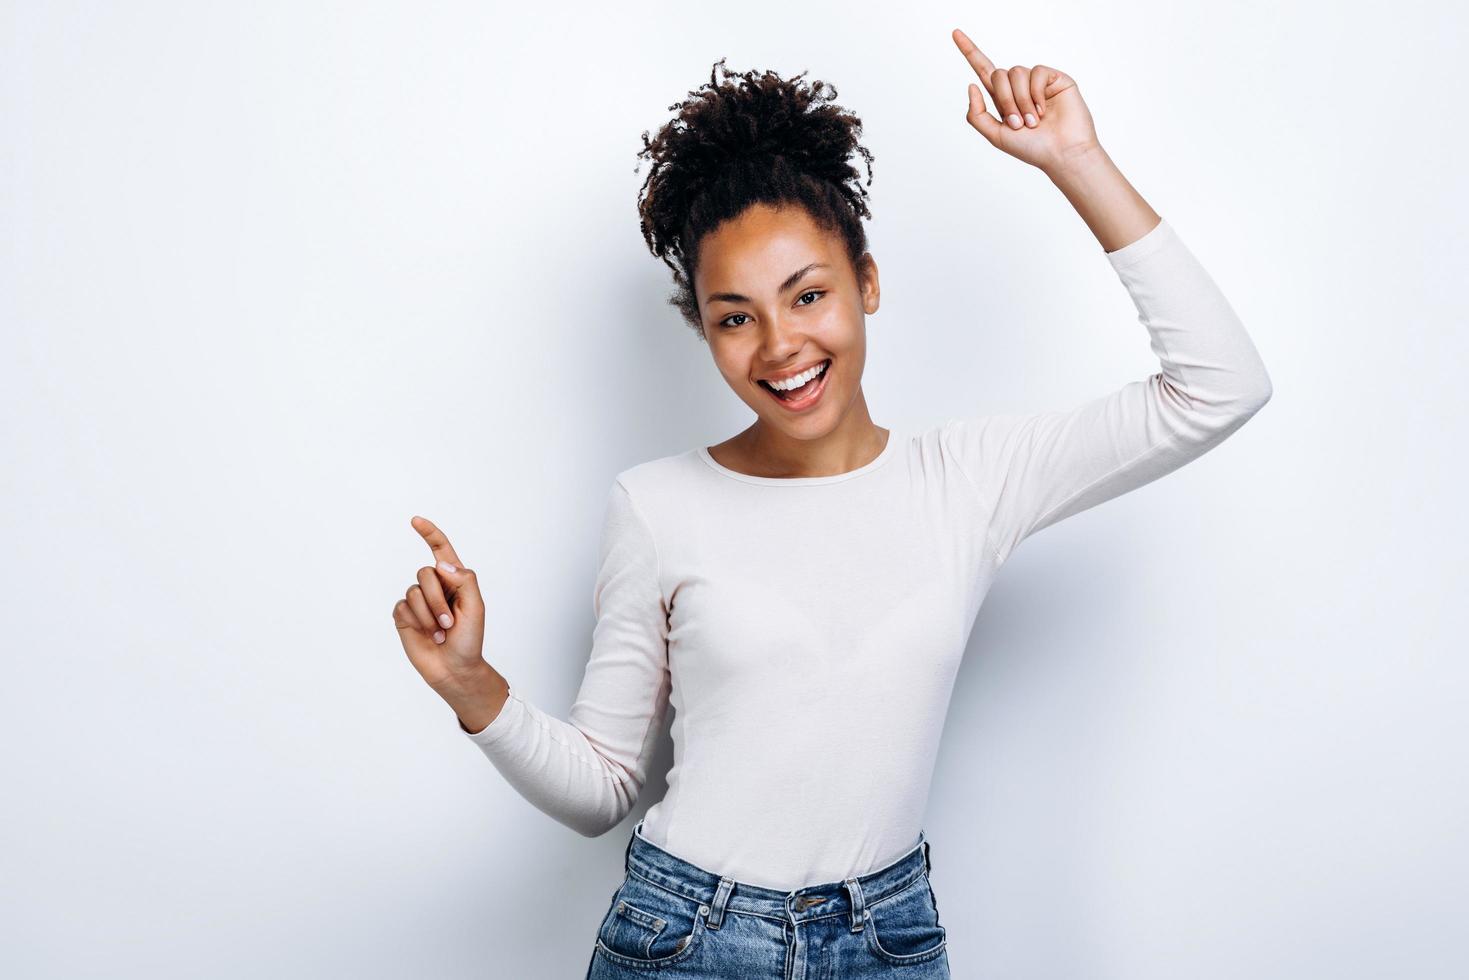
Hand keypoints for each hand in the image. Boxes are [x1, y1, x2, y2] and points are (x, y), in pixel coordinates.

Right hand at [392, 516, 488, 693]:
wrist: (454, 668)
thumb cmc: (469, 639)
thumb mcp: (476, 608)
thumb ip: (464, 580)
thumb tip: (440, 564)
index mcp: (454, 580)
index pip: (440, 550)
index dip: (429, 534)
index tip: (415, 521)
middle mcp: (434, 587)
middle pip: (425, 573)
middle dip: (437, 599)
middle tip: (449, 622)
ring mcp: (417, 601)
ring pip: (413, 591)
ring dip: (429, 614)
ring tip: (440, 632)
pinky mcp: (404, 615)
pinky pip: (403, 606)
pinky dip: (417, 621)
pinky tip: (426, 634)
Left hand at [952, 28, 1100, 174]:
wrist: (1062, 154)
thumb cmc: (1033, 149)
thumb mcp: (996, 136)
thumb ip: (977, 115)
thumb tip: (971, 85)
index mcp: (1002, 99)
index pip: (983, 70)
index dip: (970, 52)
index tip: (955, 33)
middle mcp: (1019, 88)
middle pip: (998, 74)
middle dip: (1004, 99)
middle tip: (1018, 123)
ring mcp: (1037, 82)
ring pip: (1016, 72)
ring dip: (1021, 100)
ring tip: (1033, 121)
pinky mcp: (1055, 78)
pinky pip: (1037, 72)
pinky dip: (1036, 93)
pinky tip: (1044, 109)